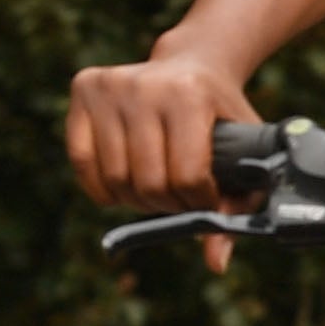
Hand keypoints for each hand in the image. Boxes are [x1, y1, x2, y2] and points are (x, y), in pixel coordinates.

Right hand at [70, 44, 254, 210]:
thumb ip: (235, 207)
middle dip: (167, 204)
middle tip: (179, 198)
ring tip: (156, 189)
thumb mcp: (242, 153)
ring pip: (115, 177)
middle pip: (148, 182)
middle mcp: (144, 85)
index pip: (187, 176)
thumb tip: (215, 262)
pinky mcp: (84, 87)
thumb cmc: (221, 117)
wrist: (194, 63)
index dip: (198, 202)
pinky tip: (123, 186)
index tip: (205, 198)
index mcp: (188, 95)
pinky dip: (103, 187)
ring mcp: (110, 84)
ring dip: (137, 199)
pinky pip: (82, 161)